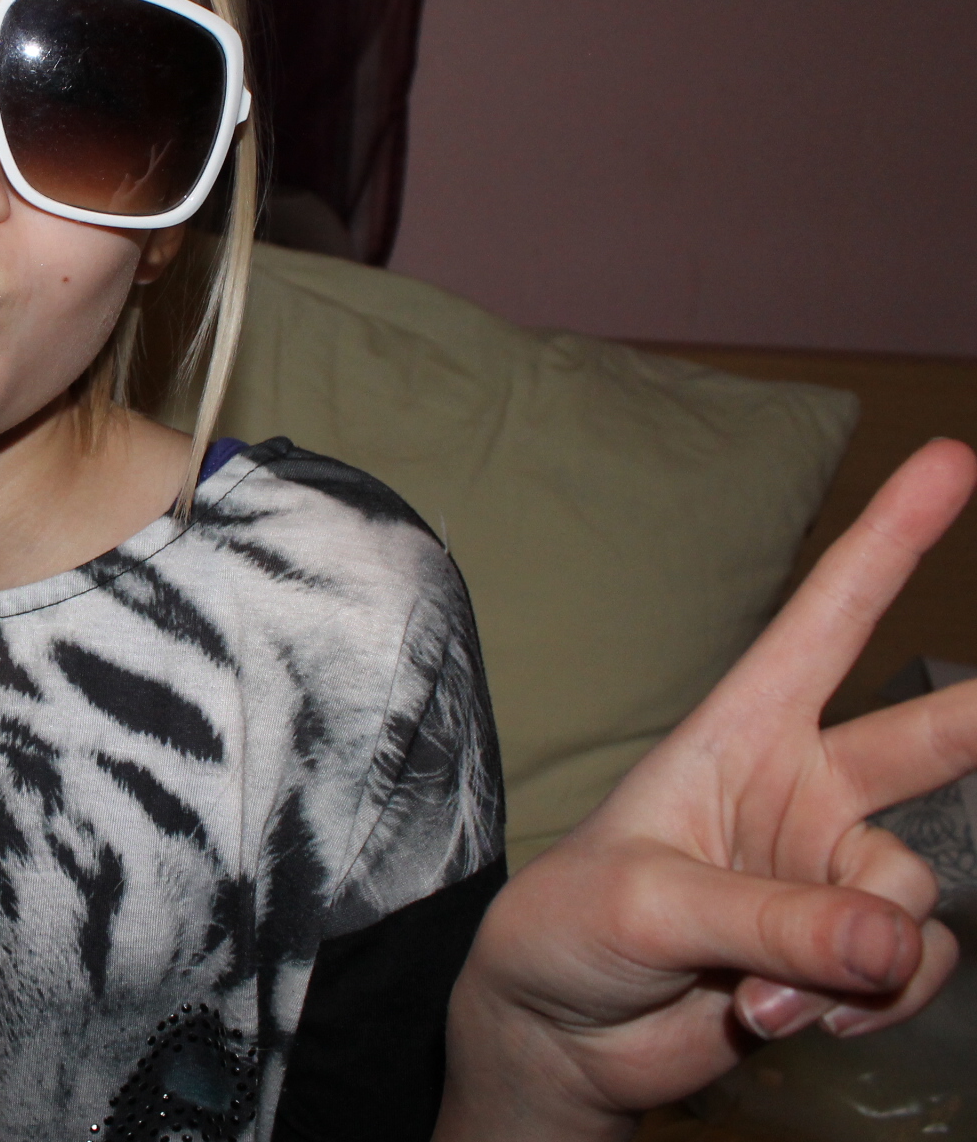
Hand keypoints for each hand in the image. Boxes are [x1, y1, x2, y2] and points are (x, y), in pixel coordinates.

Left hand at [440, 437, 976, 1139]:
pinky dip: (869, 1000)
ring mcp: (829, 873)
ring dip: (856, 952)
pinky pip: (909, 966)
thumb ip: (774, 921)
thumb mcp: (647, 904)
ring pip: (912, 889)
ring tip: (764, 992)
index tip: (950, 461)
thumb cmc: (570, 932)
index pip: (826, 621)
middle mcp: (799, 789)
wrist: (559, 1036)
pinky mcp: (849, 956)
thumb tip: (897, 943)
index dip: (889, 543)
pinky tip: (797, 1020)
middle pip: (930, 739)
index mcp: (737, 732)